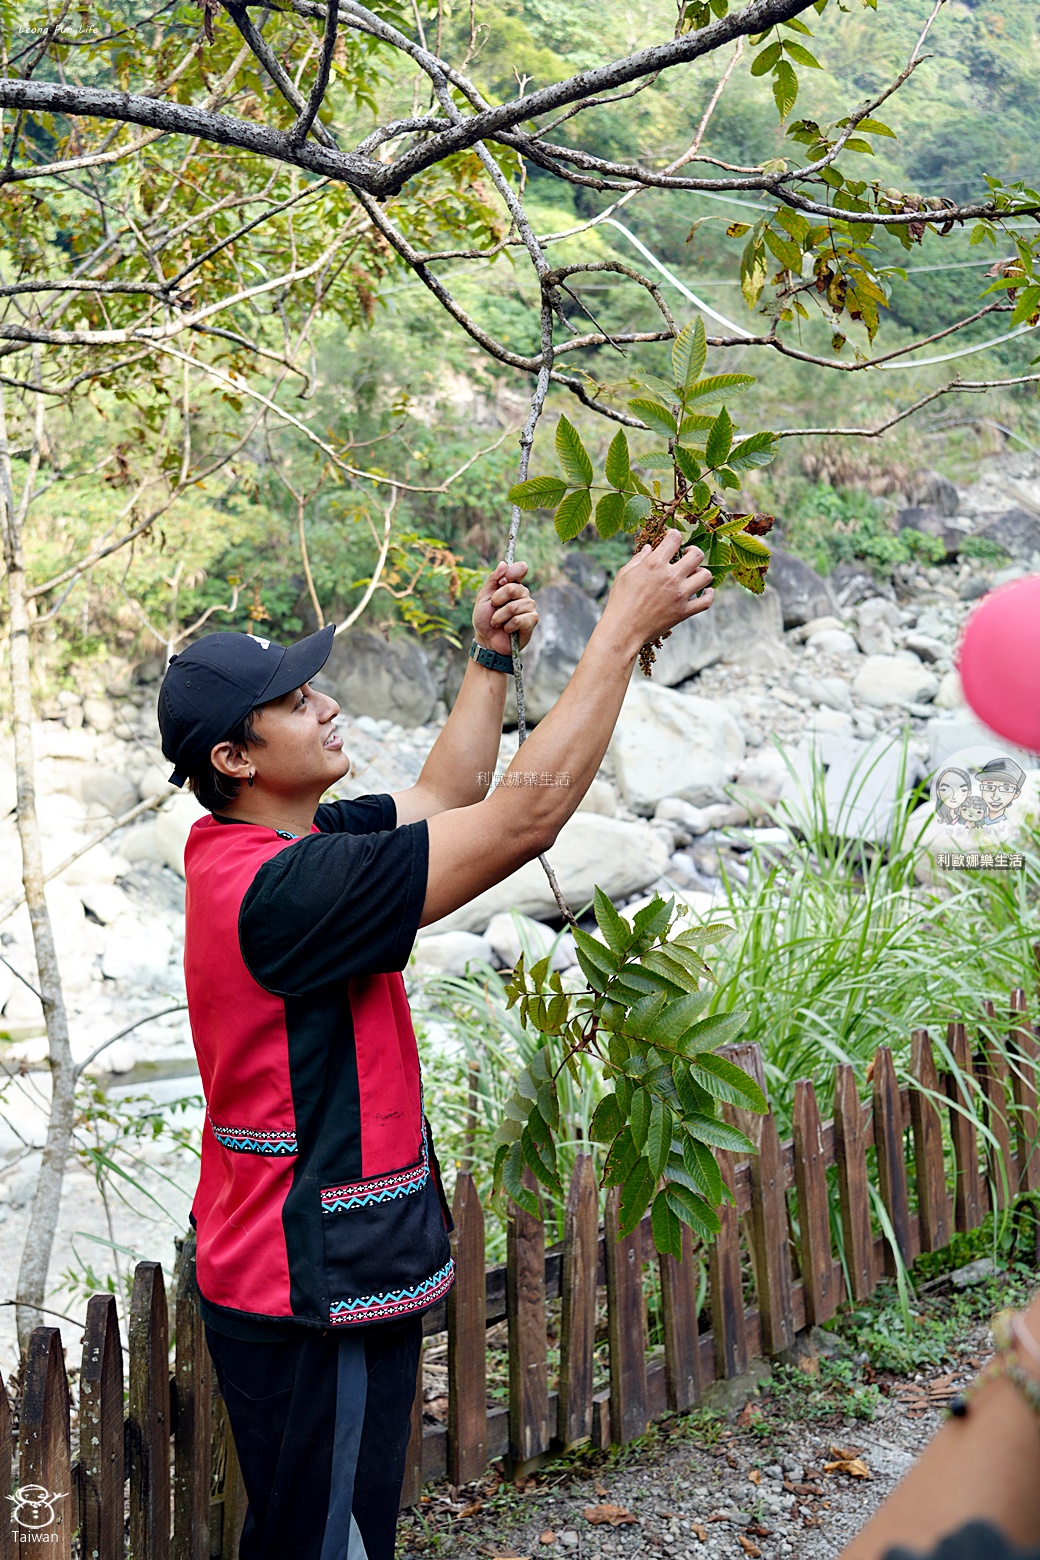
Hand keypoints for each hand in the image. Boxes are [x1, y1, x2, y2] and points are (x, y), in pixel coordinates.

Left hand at [472, 561, 538, 654]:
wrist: (486, 641)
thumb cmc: (485, 619)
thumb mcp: (483, 597)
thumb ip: (492, 580)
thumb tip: (503, 564)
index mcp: (512, 585)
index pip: (521, 569)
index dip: (511, 573)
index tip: (501, 582)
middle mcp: (523, 594)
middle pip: (514, 588)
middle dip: (497, 600)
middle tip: (493, 607)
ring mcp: (529, 607)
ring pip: (514, 606)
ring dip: (499, 617)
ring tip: (497, 623)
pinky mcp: (532, 621)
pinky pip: (520, 619)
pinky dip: (508, 626)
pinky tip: (507, 630)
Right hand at [603, 529, 712, 655]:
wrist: (623, 630)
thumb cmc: (620, 601)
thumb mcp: (624, 574)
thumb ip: (639, 559)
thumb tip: (649, 548)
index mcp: (654, 564)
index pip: (675, 538)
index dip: (674, 535)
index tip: (672, 540)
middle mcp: (670, 577)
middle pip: (697, 555)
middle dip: (693, 552)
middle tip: (687, 556)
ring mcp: (679, 595)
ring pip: (706, 575)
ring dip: (701, 572)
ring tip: (693, 575)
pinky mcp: (684, 612)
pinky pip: (706, 601)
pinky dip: (709, 595)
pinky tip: (705, 591)